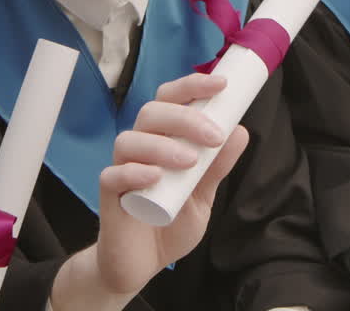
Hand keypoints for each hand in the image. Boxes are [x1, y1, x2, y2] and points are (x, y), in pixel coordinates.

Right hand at [51, 73, 246, 309]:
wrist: (142, 265)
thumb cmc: (169, 222)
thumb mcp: (203, 195)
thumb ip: (217, 166)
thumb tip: (239, 131)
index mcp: (163, 139)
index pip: (171, 100)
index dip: (193, 86)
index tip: (221, 85)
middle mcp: (140, 147)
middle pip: (152, 113)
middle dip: (185, 117)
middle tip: (213, 136)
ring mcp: (122, 169)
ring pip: (130, 139)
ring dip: (162, 144)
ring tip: (189, 161)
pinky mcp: (109, 195)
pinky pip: (113, 174)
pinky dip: (134, 171)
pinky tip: (154, 177)